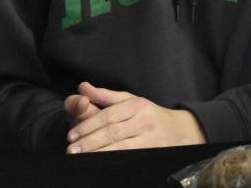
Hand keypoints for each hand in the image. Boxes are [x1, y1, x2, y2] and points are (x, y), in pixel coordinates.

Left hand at [65, 82, 205, 152]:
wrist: (179, 131)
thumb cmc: (148, 115)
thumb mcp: (129, 101)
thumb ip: (104, 96)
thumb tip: (82, 87)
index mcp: (136, 105)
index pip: (108, 115)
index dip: (87, 125)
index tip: (71, 135)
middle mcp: (144, 120)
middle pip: (112, 132)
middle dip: (89, 141)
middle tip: (70, 149)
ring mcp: (149, 138)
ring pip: (119, 147)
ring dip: (97, 153)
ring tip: (79, 157)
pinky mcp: (151, 152)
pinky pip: (127, 157)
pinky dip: (111, 159)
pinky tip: (99, 162)